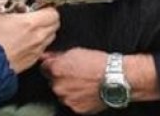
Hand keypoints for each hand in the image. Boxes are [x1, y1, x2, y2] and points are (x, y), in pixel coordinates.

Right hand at [0, 0, 59, 72]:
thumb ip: (4, 1)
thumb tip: (10, 0)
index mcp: (30, 23)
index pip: (53, 12)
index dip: (48, 7)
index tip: (41, 5)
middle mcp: (37, 37)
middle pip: (55, 24)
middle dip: (48, 17)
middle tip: (37, 15)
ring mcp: (36, 49)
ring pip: (51, 36)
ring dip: (45, 30)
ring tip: (31, 28)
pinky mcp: (33, 59)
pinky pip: (43, 47)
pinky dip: (39, 42)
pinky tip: (26, 40)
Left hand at [40, 49, 159, 112]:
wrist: (115, 78)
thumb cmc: (98, 62)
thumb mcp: (76, 51)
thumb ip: (57, 56)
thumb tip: (46, 57)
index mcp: (56, 70)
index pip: (44, 68)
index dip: (53, 66)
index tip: (60, 65)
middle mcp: (58, 86)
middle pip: (52, 81)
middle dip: (61, 78)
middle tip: (76, 74)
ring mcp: (66, 99)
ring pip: (62, 93)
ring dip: (68, 89)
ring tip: (84, 83)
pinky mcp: (76, 108)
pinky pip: (72, 102)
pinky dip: (77, 98)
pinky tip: (87, 91)